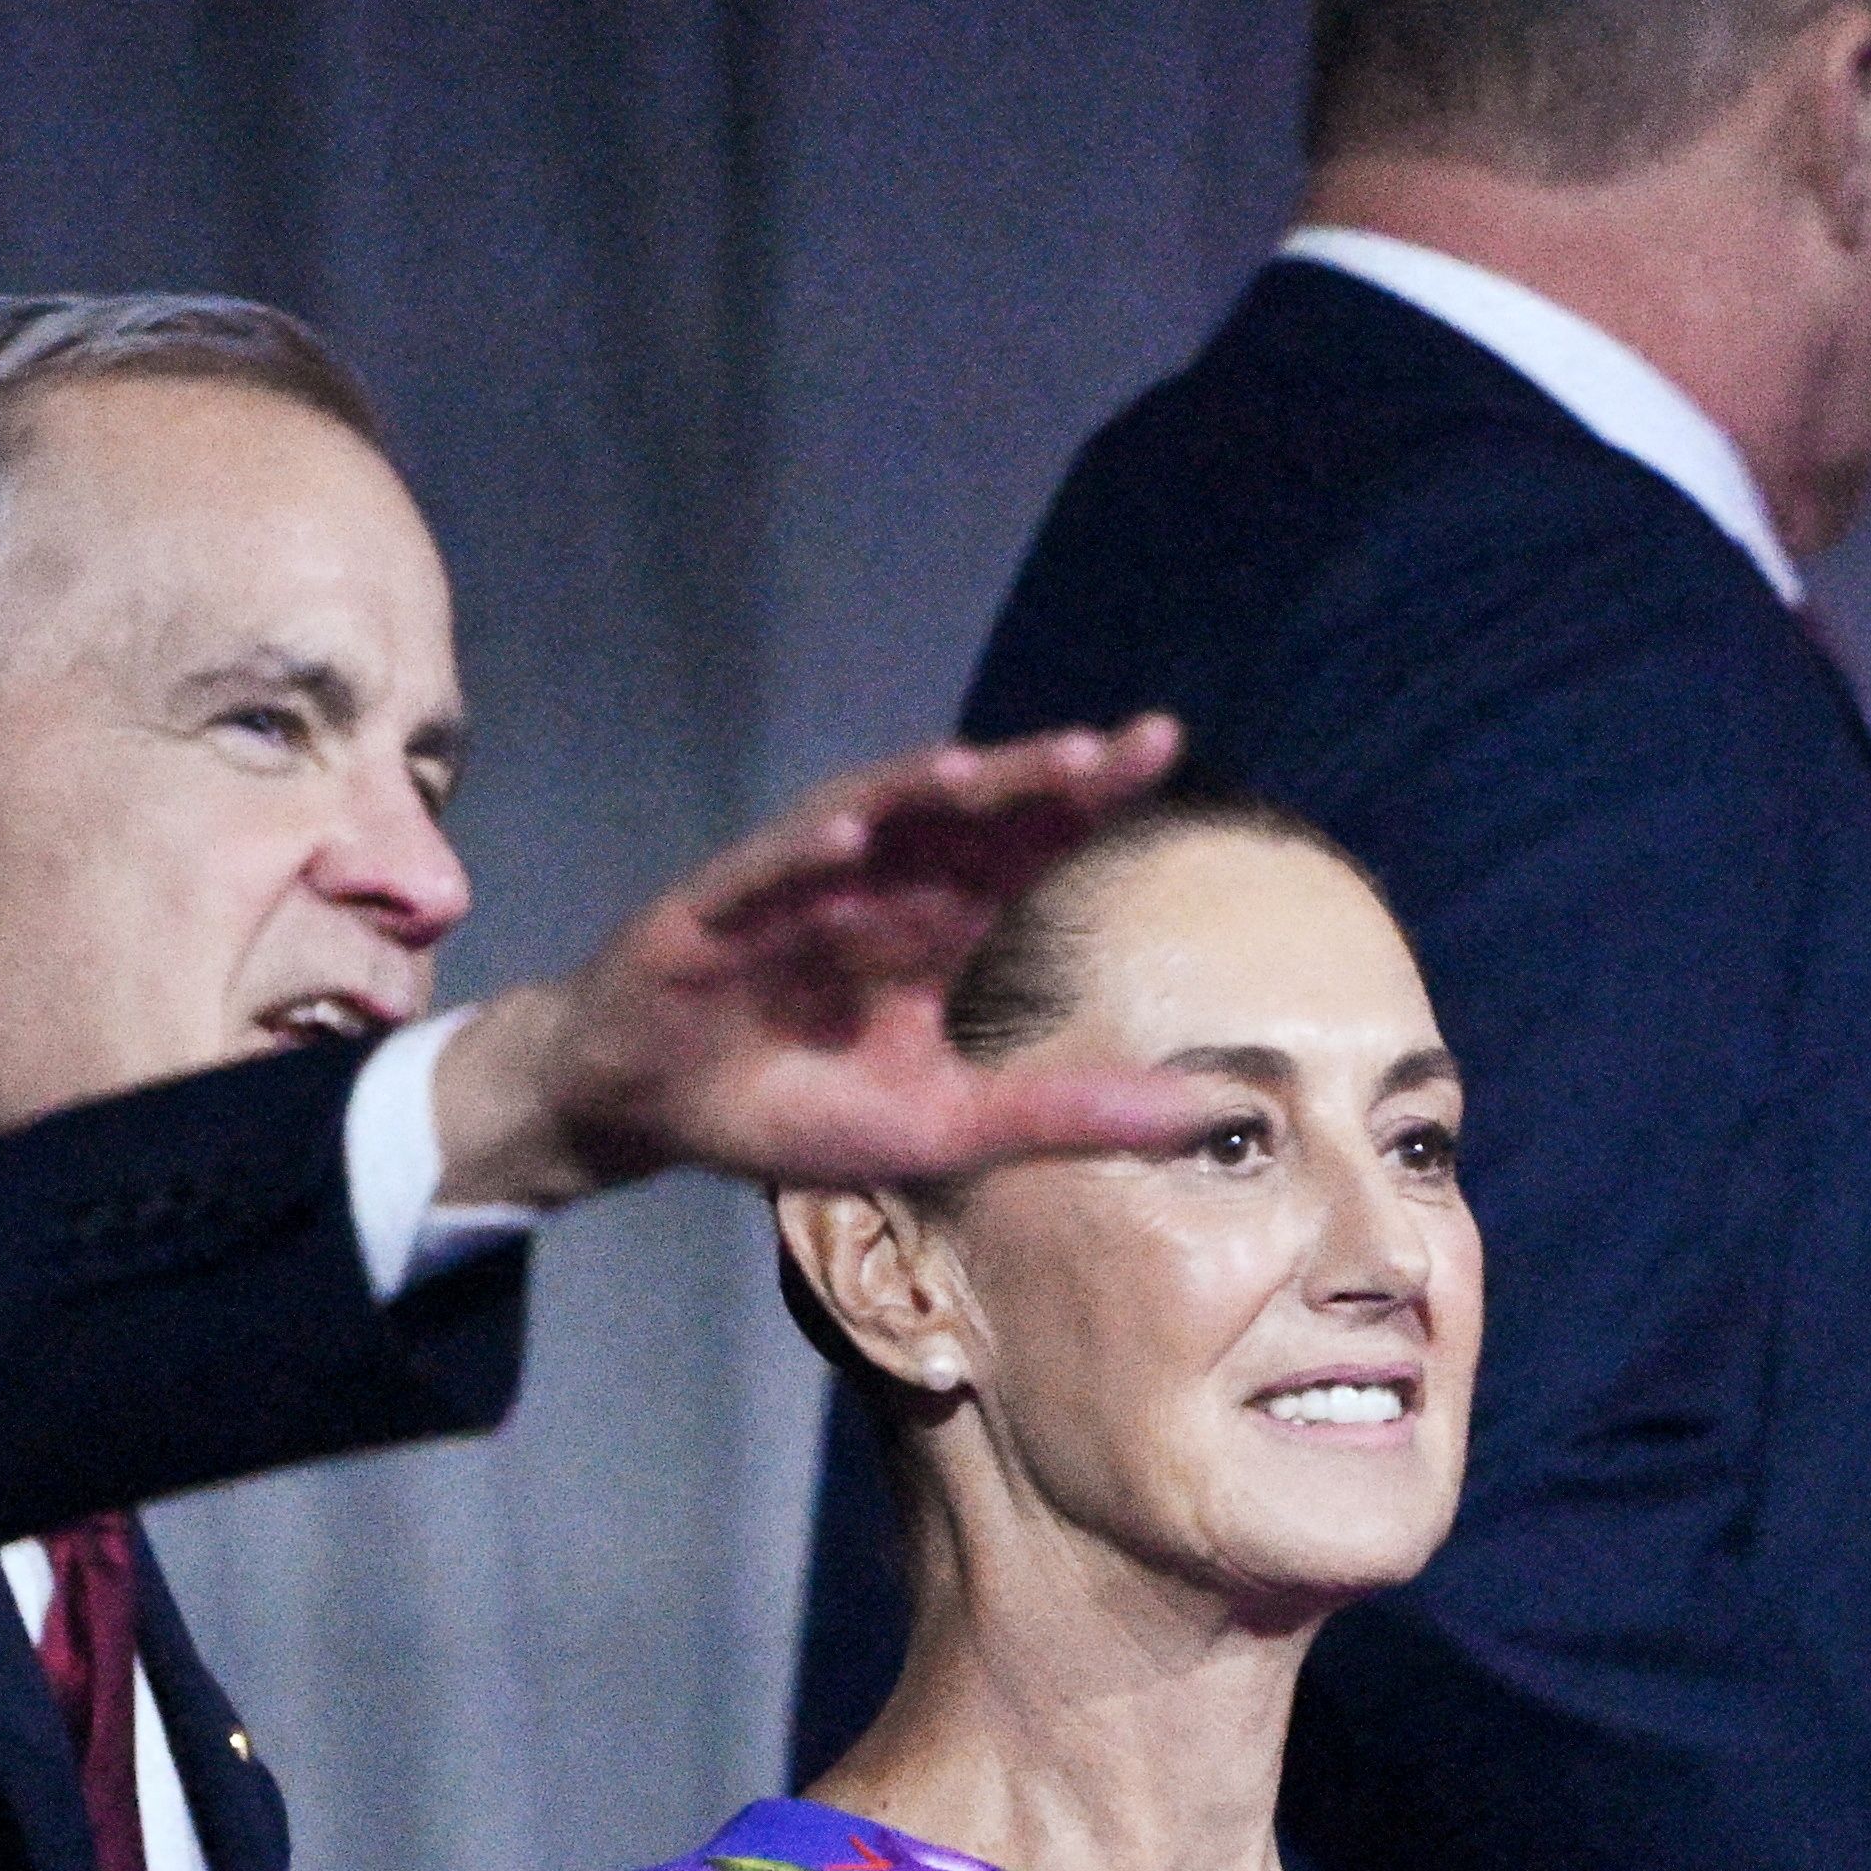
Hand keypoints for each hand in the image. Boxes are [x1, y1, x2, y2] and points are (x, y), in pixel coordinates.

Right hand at [434, 722, 1197, 1210]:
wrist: (658, 1112)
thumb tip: (1213, 1113)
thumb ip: (1073, 1112)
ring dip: (920, 793)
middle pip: (964, 814)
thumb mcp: (954, 1124)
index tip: (1162, 745)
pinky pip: (763, 876)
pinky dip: (802, 859)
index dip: (1087, 796)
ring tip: (983, 769)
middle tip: (1110, 747)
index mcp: (936, 919)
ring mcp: (794, 886)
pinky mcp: (714, 912)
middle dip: (1030, 777)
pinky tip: (848, 843)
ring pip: (867, 821)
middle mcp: (876, 883)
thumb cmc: (798, 1102)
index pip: (1026, 841)